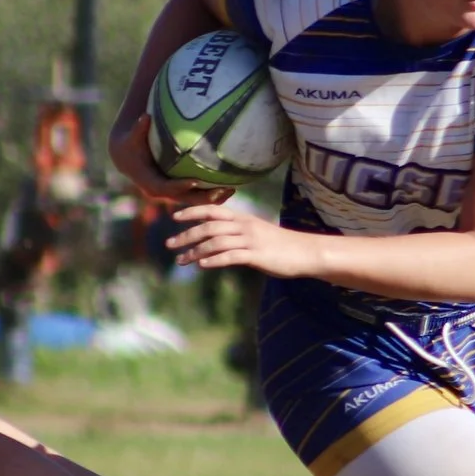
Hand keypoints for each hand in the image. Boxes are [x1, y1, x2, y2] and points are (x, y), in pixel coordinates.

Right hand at [109, 114, 234, 206]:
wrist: (127, 158)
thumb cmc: (131, 145)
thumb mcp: (132, 138)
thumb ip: (139, 129)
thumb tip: (145, 116)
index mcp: (150, 183)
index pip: (166, 188)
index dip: (181, 186)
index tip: (196, 181)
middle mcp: (161, 192)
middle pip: (185, 199)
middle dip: (203, 197)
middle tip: (222, 191)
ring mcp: (171, 194)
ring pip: (193, 199)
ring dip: (212, 198)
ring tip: (232, 190)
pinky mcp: (178, 191)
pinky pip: (196, 195)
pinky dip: (211, 193)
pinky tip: (229, 187)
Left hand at [167, 202, 318, 276]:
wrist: (305, 252)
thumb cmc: (280, 245)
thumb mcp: (256, 234)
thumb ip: (236, 235)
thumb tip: (216, 243)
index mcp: (243, 219)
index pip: (212, 210)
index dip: (192, 212)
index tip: (174, 217)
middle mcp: (244, 226)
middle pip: (209, 227)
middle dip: (187, 235)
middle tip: (169, 244)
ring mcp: (250, 240)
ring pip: (216, 242)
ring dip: (195, 251)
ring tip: (181, 260)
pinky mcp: (256, 255)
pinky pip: (230, 256)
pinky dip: (214, 260)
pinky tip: (202, 265)